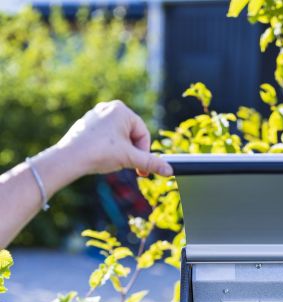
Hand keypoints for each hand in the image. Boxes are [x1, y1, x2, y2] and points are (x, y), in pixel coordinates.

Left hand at [55, 100, 171, 178]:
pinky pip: (105, 137)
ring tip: (111, 161)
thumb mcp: (130, 158)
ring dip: (120, 151)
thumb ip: (151, 163)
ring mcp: (96, 115)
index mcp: (121, 110)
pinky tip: (100, 157)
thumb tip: (170, 170)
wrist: (70, 158)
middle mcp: (108, 108)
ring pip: (118, 137)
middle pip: (131, 134)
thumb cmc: (100, 153)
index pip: (143, 133)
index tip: (139, 167)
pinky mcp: (86, 124)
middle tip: (126, 166)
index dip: (144, 153)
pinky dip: (107, 148)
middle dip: (131, 152)